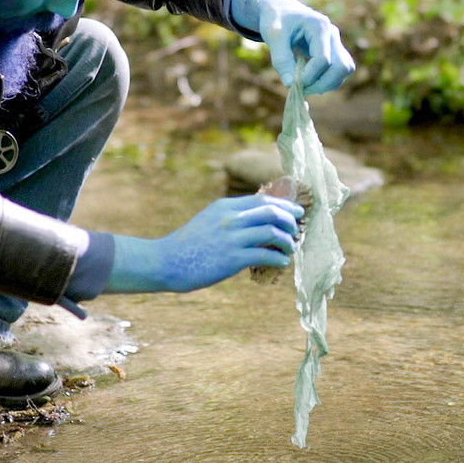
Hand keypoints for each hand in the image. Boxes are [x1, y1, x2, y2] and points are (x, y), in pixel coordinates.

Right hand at [105, 194, 303, 292]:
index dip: (284, 205)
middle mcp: (230, 218)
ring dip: (287, 240)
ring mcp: (232, 238)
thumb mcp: (209, 220)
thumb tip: (258, 221)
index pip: (263, 200)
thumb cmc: (188, 245)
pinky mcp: (232, 258)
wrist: (165, 262)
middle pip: (272, 212)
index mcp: (225, 206)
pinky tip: (282, 262)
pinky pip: (265, 255)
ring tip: (290, 248)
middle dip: (290, 220)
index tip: (296, 212)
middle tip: (298, 229)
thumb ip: (231, 217)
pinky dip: (278, 258)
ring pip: (272, 232)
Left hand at [232, 0, 355, 94]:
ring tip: (305, 85)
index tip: (293, 83)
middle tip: (302, 89)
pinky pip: (339, 71)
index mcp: (319, 26)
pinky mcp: (334, 51)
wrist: (280, 9)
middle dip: (323, 83)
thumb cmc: (275, 19)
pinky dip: (327, 80)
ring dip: (327, 83)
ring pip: (345, 70)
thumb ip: (281, 59)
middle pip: (342, 67)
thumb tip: (290, 84)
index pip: (323, 60)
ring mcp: (336, 42)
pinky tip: (310, 80)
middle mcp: (332, 34)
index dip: (310, 76)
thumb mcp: (273, 36)